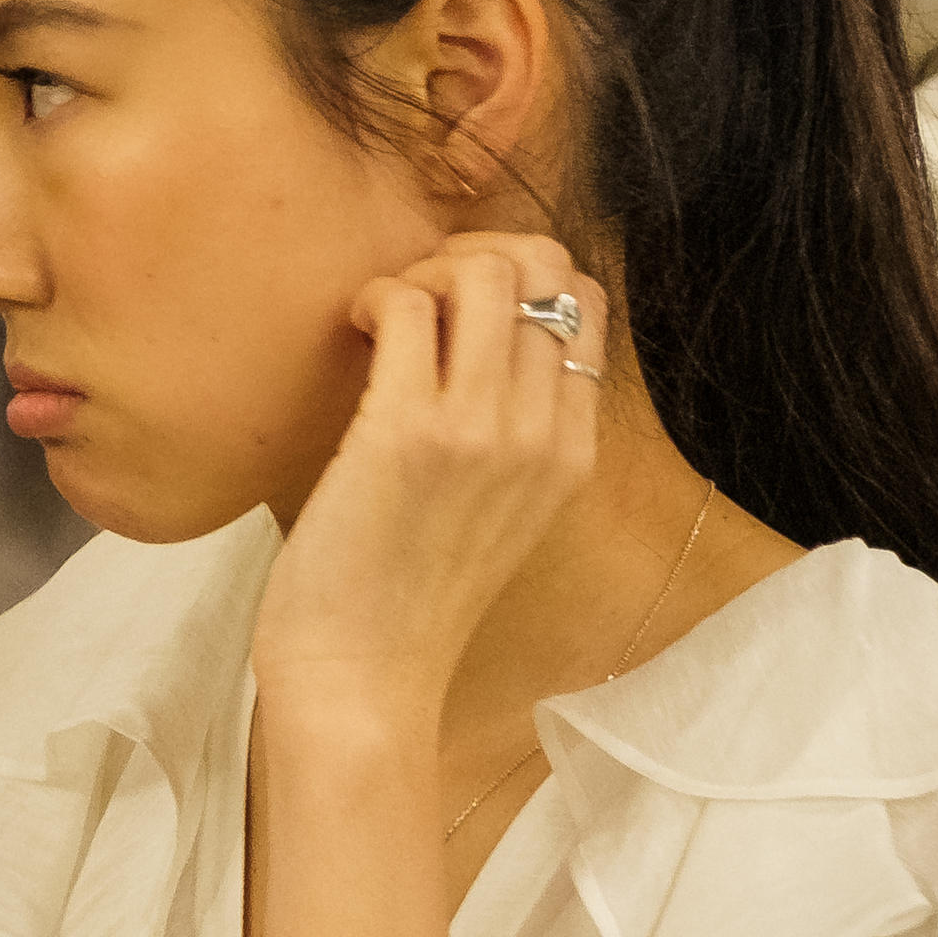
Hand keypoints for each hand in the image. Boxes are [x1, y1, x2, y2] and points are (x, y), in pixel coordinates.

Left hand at [252, 236, 609, 738]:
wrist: (362, 681)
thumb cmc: (403, 597)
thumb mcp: (493, 510)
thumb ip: (505, 434)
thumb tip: (465, 342)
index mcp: (573, 454)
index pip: (586, 306)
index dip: (521, 275)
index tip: (457, 301)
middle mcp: (544, 437)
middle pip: (546, 274)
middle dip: (473, 255)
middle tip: (416, 294)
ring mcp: (482, 433)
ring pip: (485, 275)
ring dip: (422, 270)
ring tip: (382, 316)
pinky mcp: (407, 433)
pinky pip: (406, 305)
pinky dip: (373, 296)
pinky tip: (351, 332)